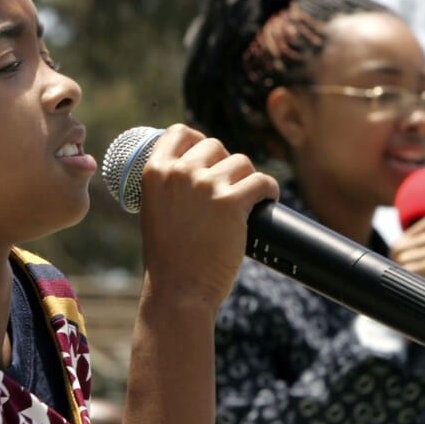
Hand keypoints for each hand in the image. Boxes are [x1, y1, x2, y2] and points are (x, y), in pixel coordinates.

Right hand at [138, 124, 278, 311]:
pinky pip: (262, 181)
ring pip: (242, 162)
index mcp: (155, 171)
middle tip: (230, 187)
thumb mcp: (155, 211)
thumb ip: (170, 186)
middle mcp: (180, 172)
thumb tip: (199, 166)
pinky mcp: (232, 203)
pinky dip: (269, 190)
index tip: (209, 156)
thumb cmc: (169, 257)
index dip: (198, 140)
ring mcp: (206, 186)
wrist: (179, 290)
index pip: (180, 132)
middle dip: (225, 163)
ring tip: (247, 199)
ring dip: (247, 179)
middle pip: (215, 145)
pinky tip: (268, 198)